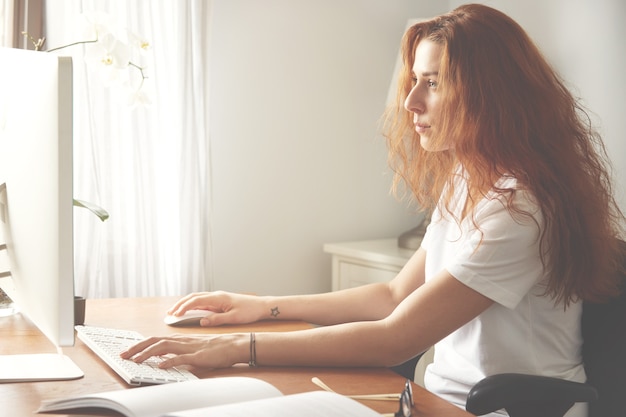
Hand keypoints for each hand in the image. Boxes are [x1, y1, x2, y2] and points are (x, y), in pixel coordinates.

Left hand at [119, 333, 247, 368]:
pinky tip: (161, 366)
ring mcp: (190, 348)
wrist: (234, 344)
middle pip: (155, 341)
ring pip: (165, 347)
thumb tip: (163, 361)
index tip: (127, 351)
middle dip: (137, 348)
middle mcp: (182, 341)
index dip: (140, 345)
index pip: (155, 340)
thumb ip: (179, 354)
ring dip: (148, 353)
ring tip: (136, 360)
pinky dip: (170, 361)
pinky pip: (182, 358)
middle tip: (123, 355)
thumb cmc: (216, 348)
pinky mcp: (199, 356)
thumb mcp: (193, 350)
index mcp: (180, 339)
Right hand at [167, 291, 267, 326]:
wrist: (261, 306)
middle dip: (179, 304)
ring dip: (185, 304)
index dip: (184, 307)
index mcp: (218, 298)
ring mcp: (217, 297)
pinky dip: (193, 305)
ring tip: (175, 312)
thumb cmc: (250, 311)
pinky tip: (188, 311)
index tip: (174, 315)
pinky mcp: (219, 301)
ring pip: (197, 298)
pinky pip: (202, 301)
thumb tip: (202, 321)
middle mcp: (216, 295)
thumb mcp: (233, 318)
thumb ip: (217, 319)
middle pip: (193, 297)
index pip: (196, 301)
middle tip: (169, 313)